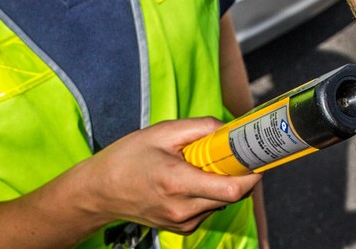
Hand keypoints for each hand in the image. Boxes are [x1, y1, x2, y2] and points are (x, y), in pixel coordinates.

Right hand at [77, 117, 261, 233]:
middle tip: (231, 154)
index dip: (252, 174)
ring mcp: (182, 223)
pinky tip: (189, 179)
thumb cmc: (127, 158)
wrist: (99, 191)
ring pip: (221, 202)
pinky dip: (208, 192)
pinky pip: (207, 208)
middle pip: (232, 196)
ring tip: (199, 165)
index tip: (256, 158)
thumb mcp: (162, 132)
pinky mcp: (181, 228)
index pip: (233, 189)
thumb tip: (228, 128)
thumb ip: (199, 128)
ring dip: (221, 183)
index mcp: (178, 183)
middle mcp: (183, 209)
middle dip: (238, 174)